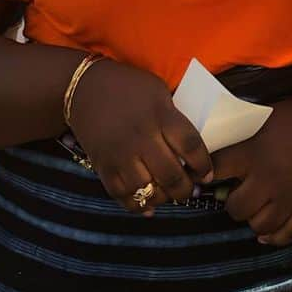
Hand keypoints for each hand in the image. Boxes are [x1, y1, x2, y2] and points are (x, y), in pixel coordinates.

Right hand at [69, 59, 212, 214]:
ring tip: (171, 195)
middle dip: (185, 189)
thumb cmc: (129, 86)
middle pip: (171, 174)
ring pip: (148, 190)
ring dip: (163, 198)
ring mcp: (121, 155)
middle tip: (191, 190)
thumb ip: (174, 118)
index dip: (203, 165)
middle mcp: (142, 139)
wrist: (83, 88)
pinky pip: (122, 195)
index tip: (207, 174)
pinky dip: (137, 205)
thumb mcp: (160, 91)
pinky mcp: (103, 167)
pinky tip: (149, 205)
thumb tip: (190, 146)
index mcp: (161, 116)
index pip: (190, 146)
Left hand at [211, 99, 291, 244]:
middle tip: (238, 192)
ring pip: (259, 225)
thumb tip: (210, 148)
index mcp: (253, 155)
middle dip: (233, 201)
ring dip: (253, 217)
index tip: (204, 178)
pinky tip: (266, 232)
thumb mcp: (259, 119)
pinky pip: (287, 234)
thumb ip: (238, 138)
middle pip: (236, 208)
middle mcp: (269, 180)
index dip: (207, 175)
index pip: (217, 170)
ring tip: (256, 206)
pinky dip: (274, 236)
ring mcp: (290, 197)